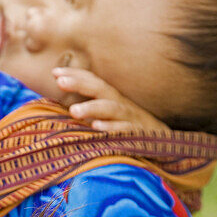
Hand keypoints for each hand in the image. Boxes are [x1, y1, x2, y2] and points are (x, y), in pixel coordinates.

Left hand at [53, 68, 170, 133]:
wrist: (161, 143)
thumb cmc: (128, 128)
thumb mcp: (108, 116)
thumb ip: (88, 110)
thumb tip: (63, 106)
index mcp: (111, 99)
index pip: (93, 82)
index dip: (76, 75)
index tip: (55, 72)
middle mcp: (120, 105)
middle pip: (100, 89)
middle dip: (80, 84)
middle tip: (60, 82)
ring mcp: (130, 118)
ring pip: (111, 109)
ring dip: (92, 108)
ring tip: (73, 111)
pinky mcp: (138, 135)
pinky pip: (124, 131)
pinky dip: (111, 129)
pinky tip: (96, 129)